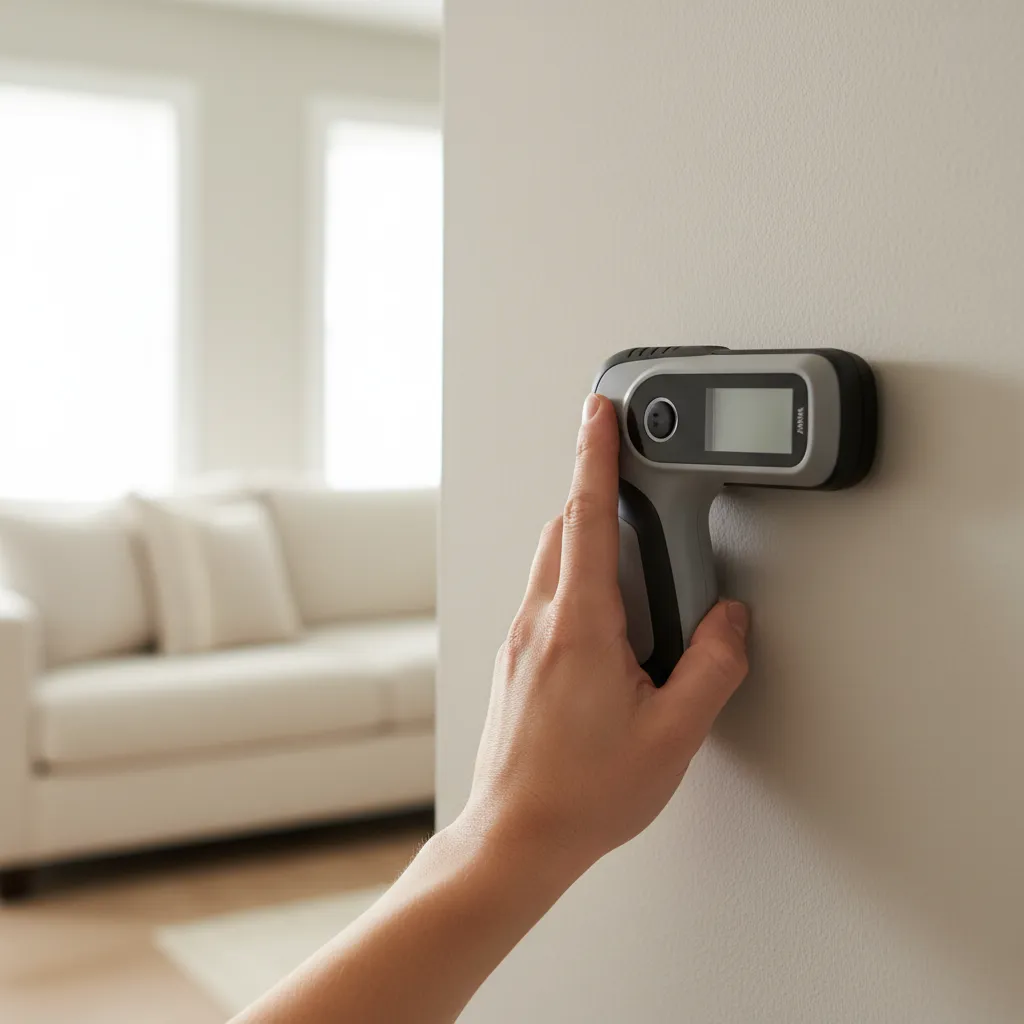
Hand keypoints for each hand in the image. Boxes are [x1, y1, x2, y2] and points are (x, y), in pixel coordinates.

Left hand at [461, 392, 749, 878]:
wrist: (514, 836)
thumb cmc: (581, 794)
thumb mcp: (674, 735)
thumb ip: (711, 667)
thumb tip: (726, 621)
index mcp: (580, 627)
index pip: (589, 517)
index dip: (595, 455)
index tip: (598, 414)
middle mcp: (539, 623)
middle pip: (563, 530)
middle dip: (594, 496)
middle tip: (628, 484)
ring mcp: (518, 641)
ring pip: (550, 563)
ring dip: (585, 543)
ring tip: (629, 565)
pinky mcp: (513, 662)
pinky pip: (543, 598)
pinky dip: (574, 584)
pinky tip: (605, 624)